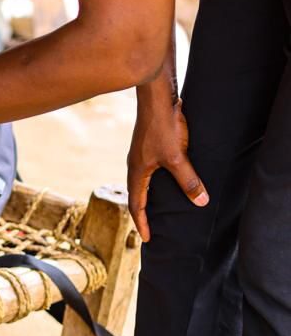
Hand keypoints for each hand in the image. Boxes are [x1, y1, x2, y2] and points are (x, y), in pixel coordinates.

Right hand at [128, 82, 208, 242]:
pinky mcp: (148, 143)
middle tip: (150, 228)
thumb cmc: (162, 126)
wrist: (156, 96)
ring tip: (158, 207)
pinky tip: (167, 179)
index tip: (148, 239)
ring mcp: (140, 153)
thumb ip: (188, 180)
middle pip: (136, 194)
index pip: (136, 204)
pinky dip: (154, 181)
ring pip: (142, 181)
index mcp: (137, 171)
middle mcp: (135, 164)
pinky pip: (149, 169)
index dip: (142, 223)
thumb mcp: (178, 157)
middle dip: (142, 213)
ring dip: (148, 196)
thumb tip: (201, 202)